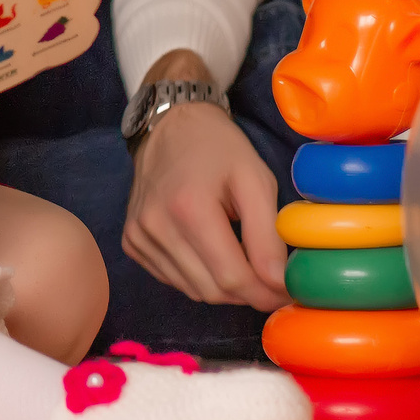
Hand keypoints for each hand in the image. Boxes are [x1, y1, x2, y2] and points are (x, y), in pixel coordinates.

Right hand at [123, 58, 287, 310]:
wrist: (170, 126)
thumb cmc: (219, 149)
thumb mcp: (256, 180)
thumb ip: (268, 235)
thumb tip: (279, 284)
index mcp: (189, 208)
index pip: (232, 278)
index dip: (265, 293)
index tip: (288, 291)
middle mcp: (156, 227)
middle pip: (212, 291)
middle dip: (248, 292)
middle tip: (271, 279)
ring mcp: (138, 236)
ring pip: (194, 291)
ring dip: (224, 287)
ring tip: (243, 261)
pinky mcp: (132, 242)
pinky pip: (175, 280)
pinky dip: (200, 277)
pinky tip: (211, 252)